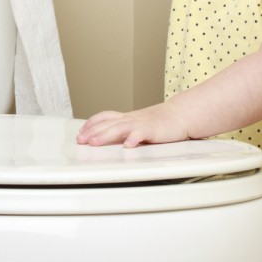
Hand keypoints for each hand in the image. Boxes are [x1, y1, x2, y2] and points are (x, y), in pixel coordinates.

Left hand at [76, 103, 191, 147]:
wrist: (181, 114)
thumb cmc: (160, 122)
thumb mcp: (139, 123)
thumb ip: (125, 129)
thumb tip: (107, 138)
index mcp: (127, 118)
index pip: (105, 117)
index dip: (91, 123)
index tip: (81, 132)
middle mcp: (131, 119)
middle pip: (108, 123)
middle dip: (92, 132)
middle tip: (80, 140)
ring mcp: (141, 123)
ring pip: (120, 128)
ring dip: (105, 135)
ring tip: (94, 142)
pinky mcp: (153, 129)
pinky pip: (141, 133)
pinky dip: (133, 139)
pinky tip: (127, 146)